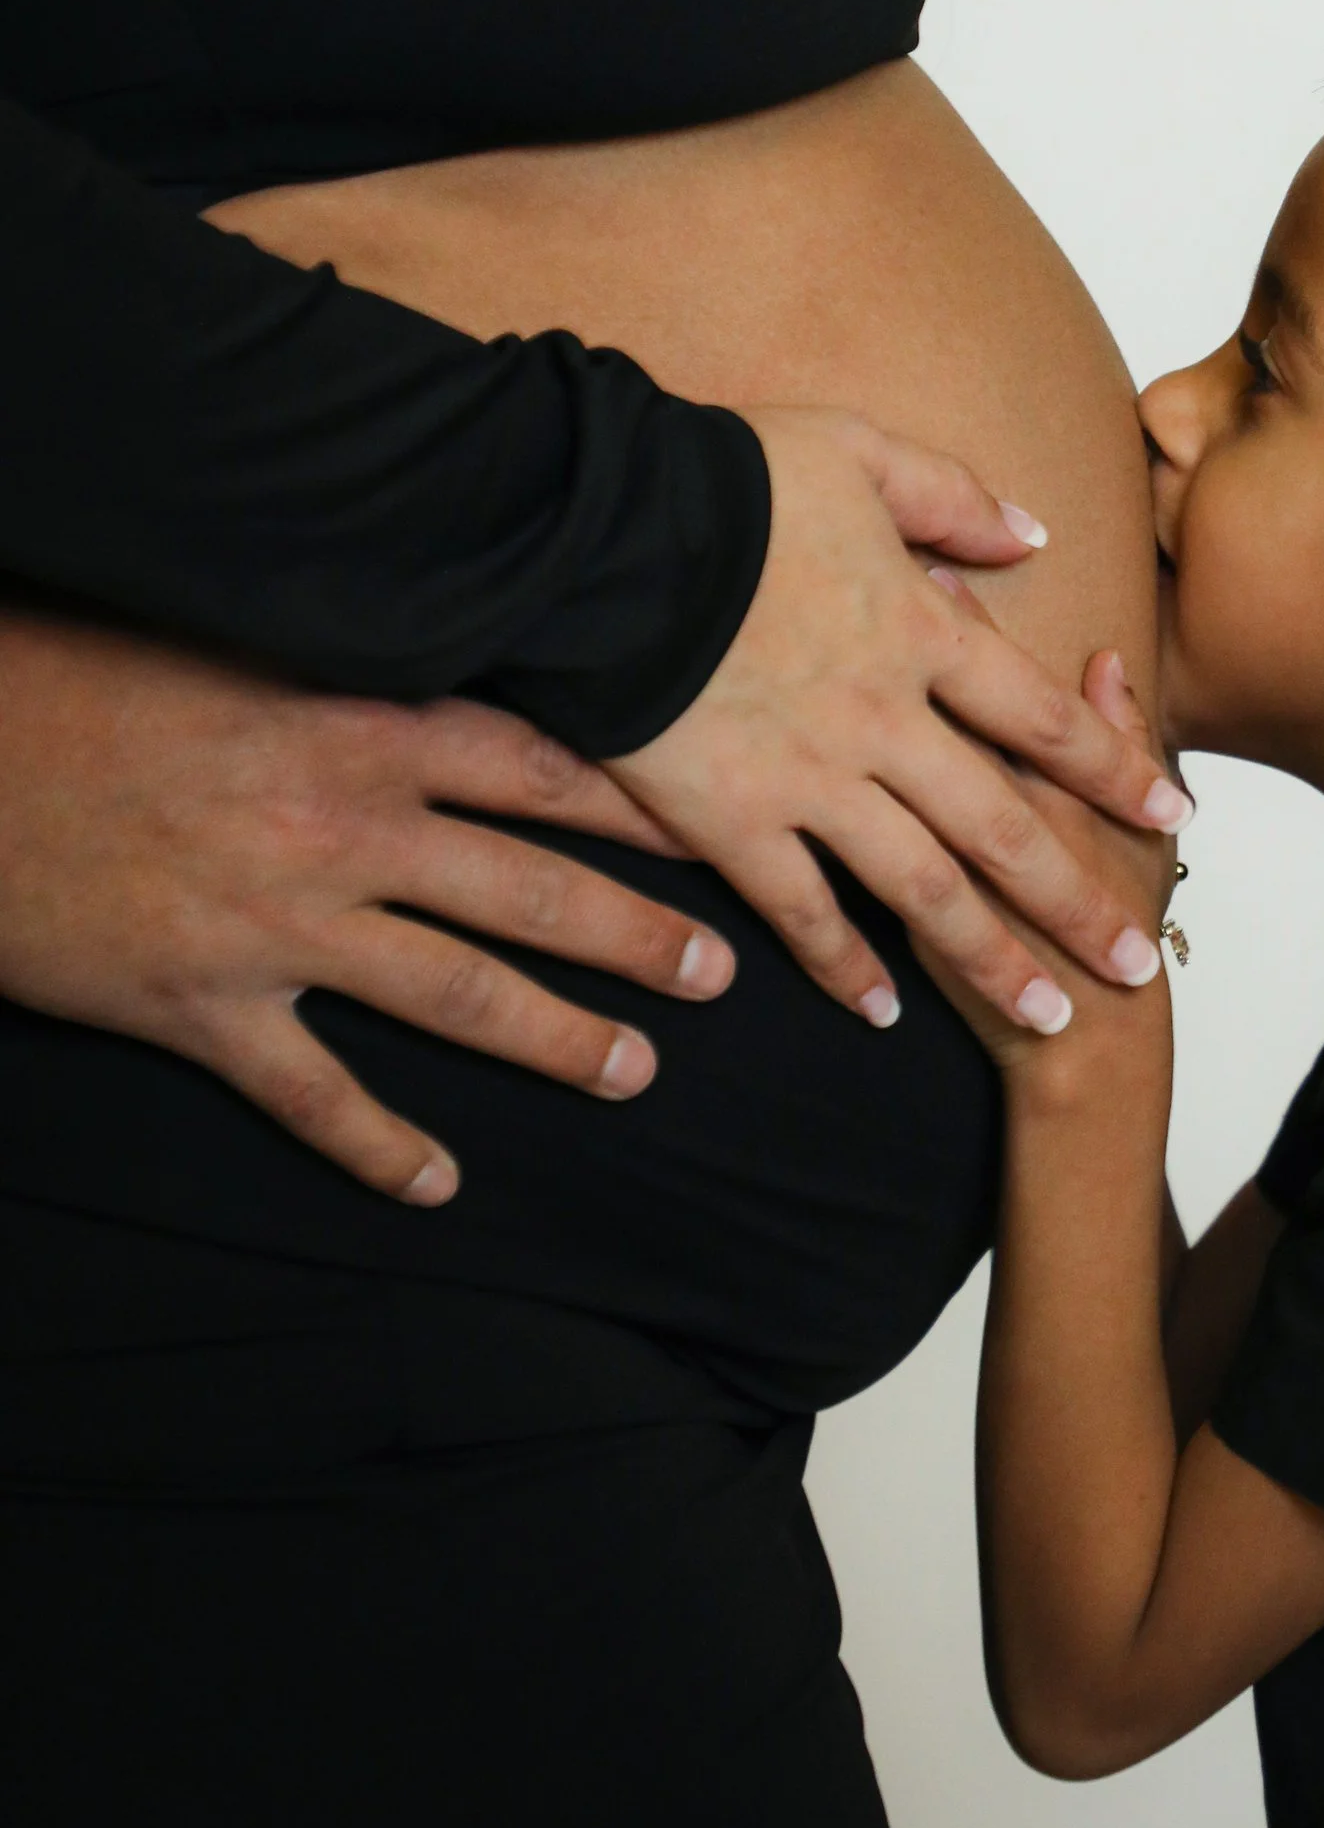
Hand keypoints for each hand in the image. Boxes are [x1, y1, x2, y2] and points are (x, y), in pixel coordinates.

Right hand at [0, 599, 741, 1206]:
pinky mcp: (197, 1005)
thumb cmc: (97, 671)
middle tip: (722, 974)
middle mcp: (340, 828)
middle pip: (527, 890)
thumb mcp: (249, 644)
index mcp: (360, 726)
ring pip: (454, 994)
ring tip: (635, 1070)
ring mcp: (275, 925)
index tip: (719, 832)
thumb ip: (360, 670)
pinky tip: (440, 1183)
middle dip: (635, 936)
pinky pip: (313, 1093)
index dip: (639, 808)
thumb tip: (468, 662)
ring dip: (556, 1038)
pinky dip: (380, 1145)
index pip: (540, 768)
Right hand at [610, 410, 1191, 1038]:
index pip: (1043, 717)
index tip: (1173, 816)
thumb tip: (1034, 535)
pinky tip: (882, 1010)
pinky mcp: (728, 821)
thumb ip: (953, 499)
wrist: (602, 530)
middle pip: (1004, 828)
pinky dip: (841, 964)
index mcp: (920, 633)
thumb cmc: (727, 477)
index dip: (1114, 770)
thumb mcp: (860, 453)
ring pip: (921, 888)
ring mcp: (809, 780)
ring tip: (1046, 1015)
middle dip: (1078, 902)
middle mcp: (883, 721)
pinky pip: (799, 909)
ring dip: (989, 958)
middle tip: (1137, 965)